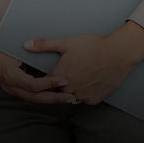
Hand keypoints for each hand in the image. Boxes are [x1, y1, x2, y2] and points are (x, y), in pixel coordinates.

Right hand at [0, 17, 74, 103]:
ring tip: (66, 98)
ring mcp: (10, 88)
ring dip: (50, 98)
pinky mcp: (12, 87)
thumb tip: (48, 54)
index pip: (33, 85)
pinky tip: (53, 93)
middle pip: (36, 98)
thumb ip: (29, 54)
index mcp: (10, 76)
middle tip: (71, 97)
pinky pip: (29, 94)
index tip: (63, 80)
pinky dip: (42, 95)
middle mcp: (10, 86)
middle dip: (55, 98)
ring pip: (33, 99)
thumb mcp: (13, 48)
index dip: (50, 84)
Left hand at [24, 22, 143, 104]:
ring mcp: (83, 96)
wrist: (118, 53)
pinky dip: (84, 93)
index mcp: (59, 76)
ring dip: (70, 89)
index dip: (43, 78)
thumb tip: (25, 45)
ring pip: (70, 96)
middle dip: (56, 84)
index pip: (44, 83)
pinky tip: (86, 81)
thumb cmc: (92, 46)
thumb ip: (43, 45)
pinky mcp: (95, 100)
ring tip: (76, 76)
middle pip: (57, 91)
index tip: (45, 72)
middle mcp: (70, 89)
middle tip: (65, 72)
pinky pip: (84, 99)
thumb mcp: (65, 42)